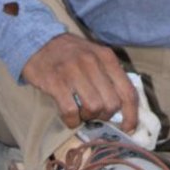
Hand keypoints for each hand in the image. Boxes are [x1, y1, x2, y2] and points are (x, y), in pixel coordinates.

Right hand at [21, 33, 137, 132]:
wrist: (38, 41)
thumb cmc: (71, 54)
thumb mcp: (96, 56)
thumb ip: (110, 75)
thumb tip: (122, 106)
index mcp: (107, 57)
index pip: (127, 90)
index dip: (131, 114)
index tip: (129, 127)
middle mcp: (93, 62)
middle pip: (112, 103)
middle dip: (106, 115)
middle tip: (96, 113)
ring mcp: (74, 71)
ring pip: (94, 107)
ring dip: (88, 117)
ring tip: (81, 113)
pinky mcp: (55, 82)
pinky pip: (71, 111)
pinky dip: (72, 120)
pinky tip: (69, 117)